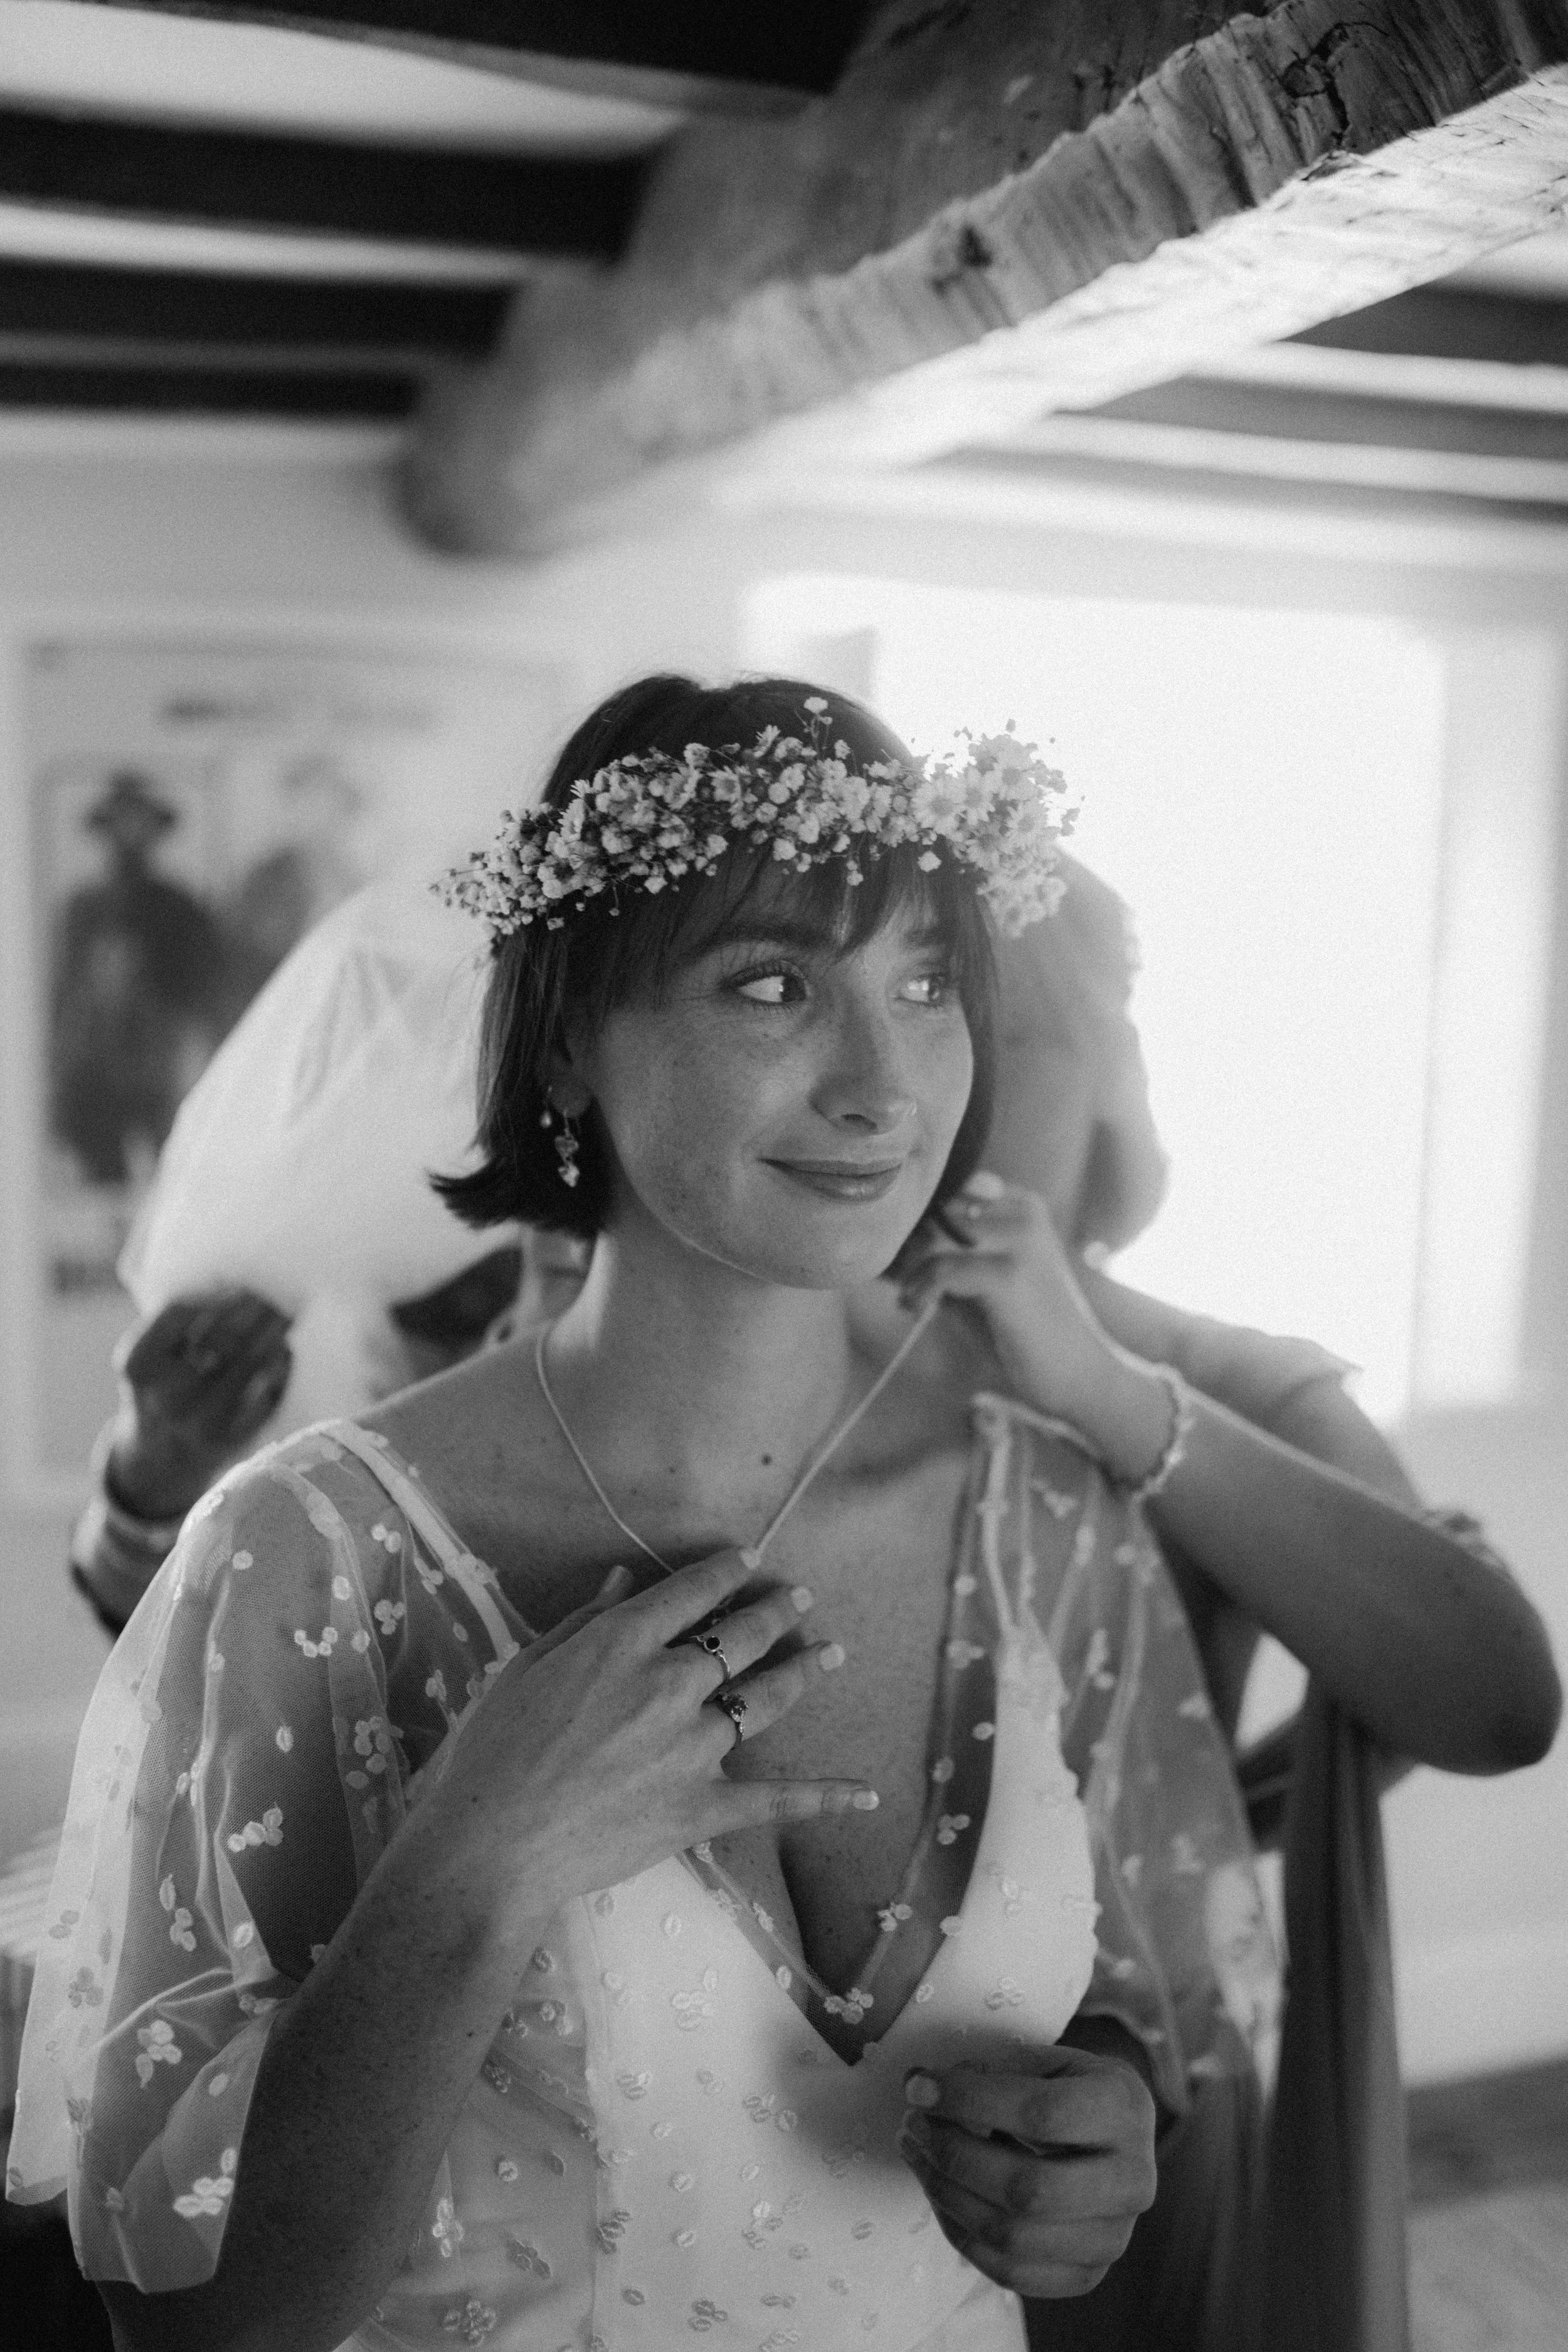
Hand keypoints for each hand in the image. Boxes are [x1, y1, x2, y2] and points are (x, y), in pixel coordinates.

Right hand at [108, 1288, 292, 1519]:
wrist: (160, 1454)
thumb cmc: (162, 1384)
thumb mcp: (150, 1353)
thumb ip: (177, 1319)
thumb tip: (231, 1281)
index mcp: (138, 1364)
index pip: (178, 1312)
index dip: (215, 1291)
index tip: (240, 1278)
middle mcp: (166, 1395)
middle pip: (222, 1338)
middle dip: (256, 1308)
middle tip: (279, 1289)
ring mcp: (200, 1421)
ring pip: (249, 1365)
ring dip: (274, 1333)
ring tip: (290, 1312)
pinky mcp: (232, 1438)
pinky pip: (266, 1395)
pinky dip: (280, 1368)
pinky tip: (286, 1349)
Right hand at [433, 1549, 875, 1939]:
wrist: (490, 1847)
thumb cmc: (491, 1755)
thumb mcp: (524, 1669)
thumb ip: (583, 1622)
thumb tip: (627, 1580)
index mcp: (622, 1643)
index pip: (691, 1593)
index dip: (726, 1572)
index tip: (750, 1560)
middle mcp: (669, 1685)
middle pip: (741, 1638)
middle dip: (777, 1613)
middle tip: (802, 1599)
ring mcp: (692, 1748)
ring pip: (765, 1699)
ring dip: (804, 1671)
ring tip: (831, 1653)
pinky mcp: (702, 1807)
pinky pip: (776, 1800)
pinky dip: (824, 1798)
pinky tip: (864, 1792)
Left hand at [896, 2050, 1156, 2297]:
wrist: (1116, 2139)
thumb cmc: (1071, 2088)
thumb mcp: (1047, 2060)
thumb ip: (993, 2070)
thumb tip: (922, 2085)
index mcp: (1123, 2110)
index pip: (1042, 2114)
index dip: (971, 2101)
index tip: (919, 2086)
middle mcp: (1131, 2182)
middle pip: (1028, 2188)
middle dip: (954, 2156)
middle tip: (913, 2125)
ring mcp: (1113, 2238)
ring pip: (1013, 2236)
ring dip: (947, 2195)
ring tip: (916, 2154)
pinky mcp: (1086, 2274)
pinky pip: (1010, 2272)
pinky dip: (961, 2234)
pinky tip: (939, 2193)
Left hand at [897, 1174, 1146, 1446]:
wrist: (1079, 1375)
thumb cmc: (1023, 1330)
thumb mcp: (979, 1280)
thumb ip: (944, 1253)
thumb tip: (885, 1239)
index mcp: (1019, 1203)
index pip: (948, 1187)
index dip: (916, 1220)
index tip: (904, 1258)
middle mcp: (1022, 1210)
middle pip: (936, 1208)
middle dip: (908, 1247)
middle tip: (904, 1283)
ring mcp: (1019, 1239)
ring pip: (934, 1235)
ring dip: (911, 1271)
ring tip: (914, 1301)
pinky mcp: (1009, 1275)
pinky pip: (941, 1269)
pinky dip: (920, 1292)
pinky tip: (920, 1312)